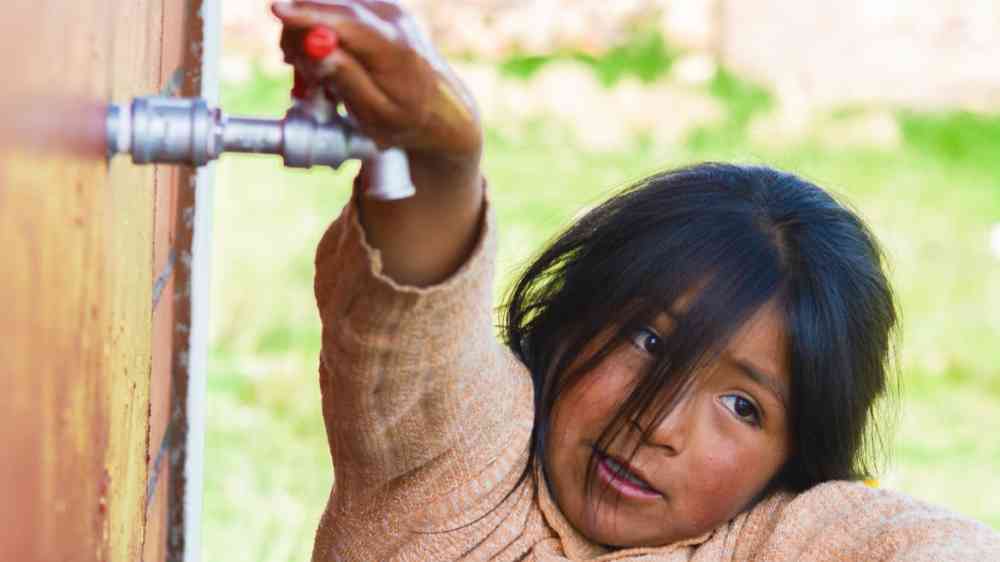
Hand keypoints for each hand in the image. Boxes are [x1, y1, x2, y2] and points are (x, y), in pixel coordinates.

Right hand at [271, 0, 482, 169]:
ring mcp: (386, 8)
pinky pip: (337, 9)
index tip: (276, 11)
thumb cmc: (408, 119)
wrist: (441, 110)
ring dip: (308, 34)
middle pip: (329, 4)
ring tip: (315, 76)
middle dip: (299, 32)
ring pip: (328, 5)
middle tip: (297, 70)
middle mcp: (392, 18)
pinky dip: (321, 31)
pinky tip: (323, 61)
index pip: (345, 20)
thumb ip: (347, 80)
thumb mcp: (377, 114)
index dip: (308, 15)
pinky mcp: (379, 8)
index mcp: (394, 48)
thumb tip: (317, 49)